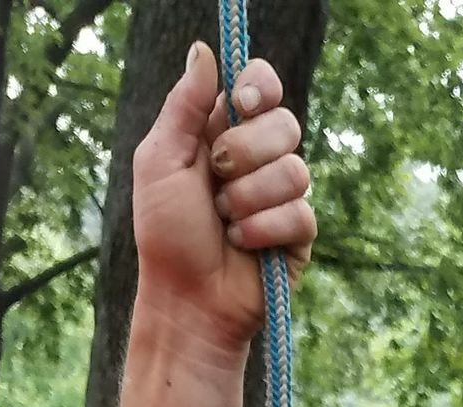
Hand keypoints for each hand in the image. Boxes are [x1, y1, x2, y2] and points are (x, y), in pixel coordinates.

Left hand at [132, 44, 315, 348]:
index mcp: (225, 132)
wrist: (188, 300)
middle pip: (285, 123)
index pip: (262, 86)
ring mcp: (282, 197)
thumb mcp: (161, 159)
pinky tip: (244, 245)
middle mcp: (258, 159)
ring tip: (226, 222)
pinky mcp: (299, 234)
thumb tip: (205, 51)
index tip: (243, 104)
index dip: (261, 87)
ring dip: (250, 198)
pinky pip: (300, 214)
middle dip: (246, 153)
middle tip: (216, 178)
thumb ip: (185, 105)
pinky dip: (264, 230)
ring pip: (295, 170)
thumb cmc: (166, 233)